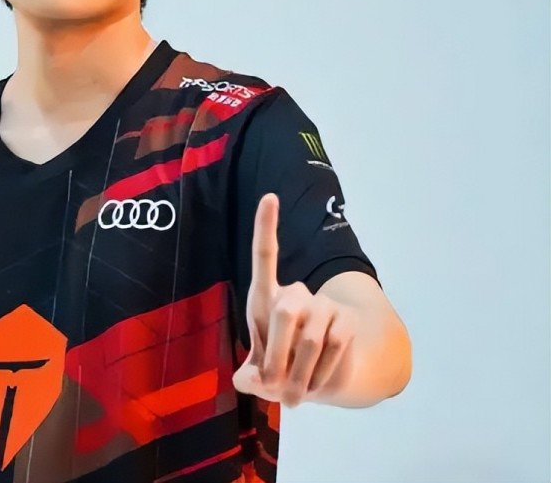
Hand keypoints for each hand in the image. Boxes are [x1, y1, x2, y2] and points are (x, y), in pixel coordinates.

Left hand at [231, 193, 356, 406]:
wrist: (319, 381)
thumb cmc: (278, 369)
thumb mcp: (258, 376)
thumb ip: (248, 378)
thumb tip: (245, 381)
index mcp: (266, 299)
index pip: (265, 257)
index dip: (266, 227)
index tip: (270, 197)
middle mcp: (296, 294)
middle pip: (285, 311)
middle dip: (276, 353)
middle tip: (273, 383)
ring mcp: (324, 304)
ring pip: (309, 336)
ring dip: (299, 374)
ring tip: (294, 395)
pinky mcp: (347, 320)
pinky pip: (333, 346)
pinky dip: (320, 374)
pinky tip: (316, 386)